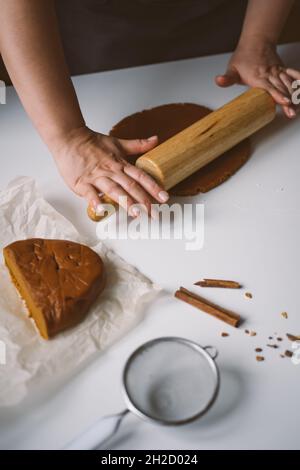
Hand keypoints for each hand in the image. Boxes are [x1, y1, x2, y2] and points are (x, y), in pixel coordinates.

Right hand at [53, 126, 168, 216]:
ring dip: (125, 202)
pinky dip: (95, 201)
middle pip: (130, 186)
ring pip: (113, 190)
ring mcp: (96, 177)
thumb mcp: (118, 143)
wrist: (68, 138)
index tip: (164, 197)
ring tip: (135, 213)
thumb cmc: (92, 143)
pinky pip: (89, 193)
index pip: (141, 176)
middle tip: (153, 213)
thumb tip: (156, 140)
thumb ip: (138, 144)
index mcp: (120, 164)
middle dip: (143, 200)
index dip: (153, 187)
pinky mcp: (82, 182)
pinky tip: (101, 210)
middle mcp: (111, 171)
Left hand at [215, 40, 296, 117]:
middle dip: (287, 100)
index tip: (284, 101)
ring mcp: (277, 71)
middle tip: (292, 111)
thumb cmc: (243, 57)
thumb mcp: (232, 68)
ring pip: (287, 83)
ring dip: (293, 94)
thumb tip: (218, 80)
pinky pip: (292, 75)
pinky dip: (298, 81)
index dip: (277, 94)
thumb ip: (227, 78)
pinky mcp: (282, 70)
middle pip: (280, 88)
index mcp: (257, 76)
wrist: (256, 40)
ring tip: (296, 107)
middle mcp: (269, 74)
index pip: (268, 87)